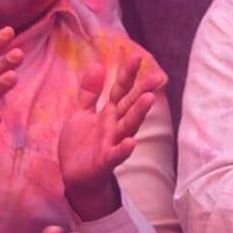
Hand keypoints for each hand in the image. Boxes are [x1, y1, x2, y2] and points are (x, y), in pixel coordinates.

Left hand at [57, 51, 164, 221]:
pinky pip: (116, 155)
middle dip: (143, 91)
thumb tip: (99, 64)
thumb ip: (90, 91)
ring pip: (127, 126)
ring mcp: (112, 143)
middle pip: (130, 105)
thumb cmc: (81, 145)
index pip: (121, 90)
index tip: (136, 56)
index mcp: (109, 113)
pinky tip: (132, 142)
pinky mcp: (106, 161)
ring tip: (148, 100)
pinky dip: (124, 149)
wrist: (74, 176)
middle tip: (158, 77)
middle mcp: (114, 125)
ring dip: (138, 114)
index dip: (128, 74)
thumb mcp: (81, 113)